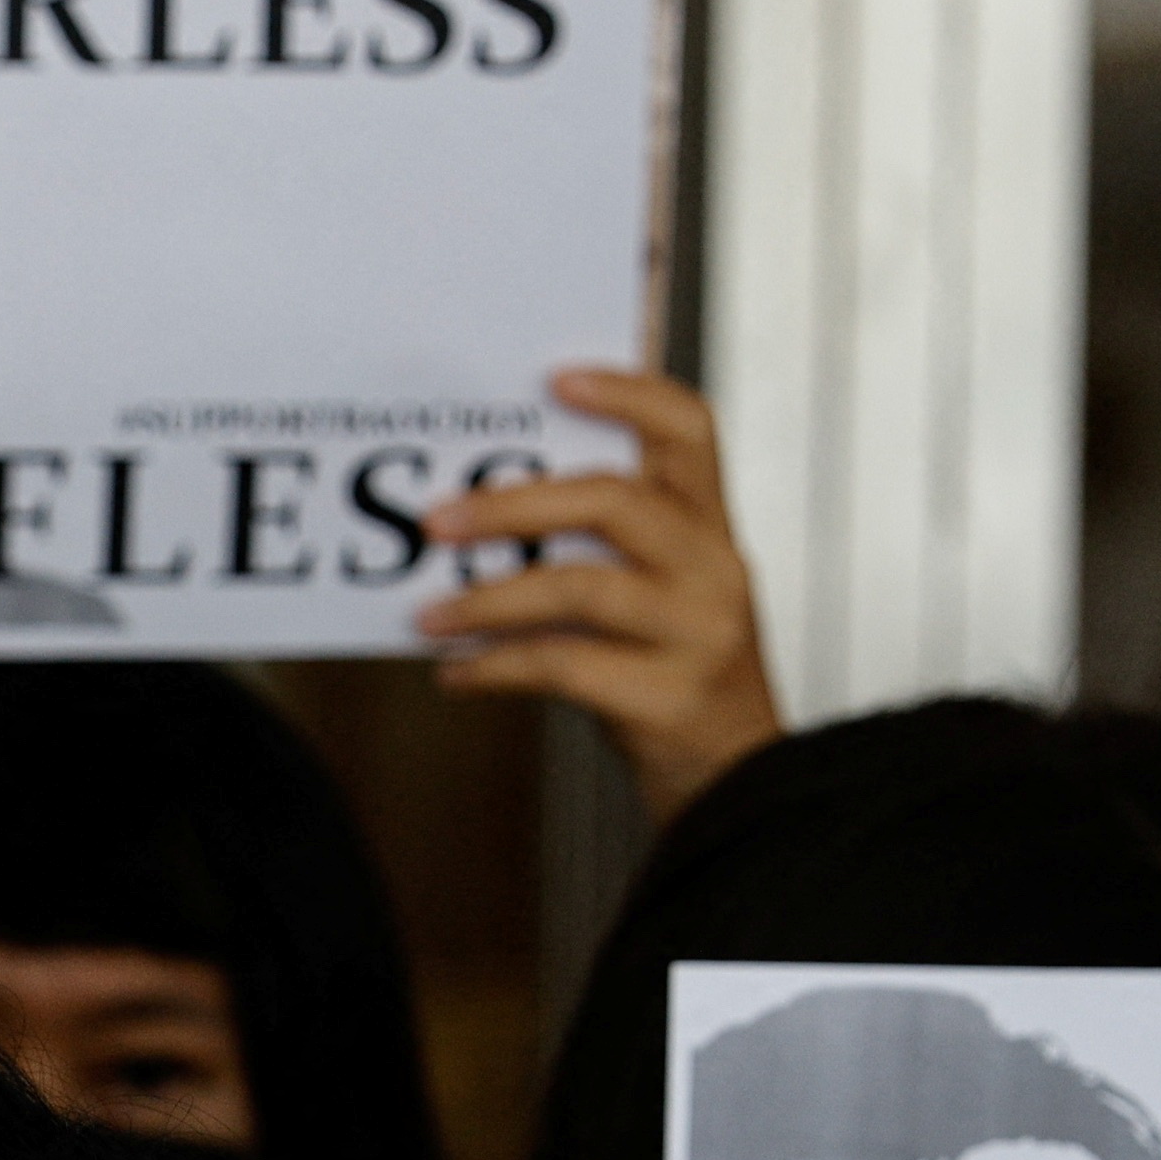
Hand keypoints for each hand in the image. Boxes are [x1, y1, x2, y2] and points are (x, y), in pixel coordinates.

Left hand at [416, 368, 781, 822]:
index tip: (554, 378)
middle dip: (512, 506)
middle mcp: (714, 567)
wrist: (733, 781)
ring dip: (488, 597)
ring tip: (428, 615)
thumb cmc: (670, 674)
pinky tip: (457, 673)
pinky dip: (497, 667)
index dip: (625, 393)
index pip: (689, 427)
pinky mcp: (669, 696)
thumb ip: (600, 548)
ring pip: (581, 585)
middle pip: (614, 500)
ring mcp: (699, 631)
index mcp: (710, 526)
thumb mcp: (657, 593)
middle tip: (436, 519)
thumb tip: (477, 510)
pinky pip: (565, 666)